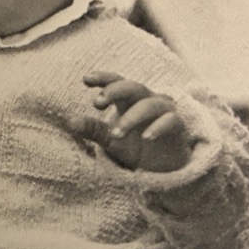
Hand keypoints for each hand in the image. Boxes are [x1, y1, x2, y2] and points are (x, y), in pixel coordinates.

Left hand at [74, 71, 193, 171]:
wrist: (163, 170)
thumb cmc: (136, 148)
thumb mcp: (112, 141)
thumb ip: (94, 130)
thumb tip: (70, 121)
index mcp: (128, 101)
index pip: (116, 83)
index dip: (104, 78)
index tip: (86, 79)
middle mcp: (147, 101)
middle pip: (134, 87)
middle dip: (116, 90)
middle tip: (97, 102)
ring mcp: (164, 111)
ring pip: (149, 105)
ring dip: (131, 118)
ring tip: (116, 134)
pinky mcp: (178, 126)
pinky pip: (170, 120)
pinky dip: (158, 127)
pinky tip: (146, 138)